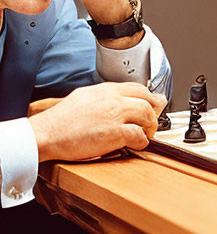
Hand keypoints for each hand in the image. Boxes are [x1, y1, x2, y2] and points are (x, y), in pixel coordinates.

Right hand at [29, 82, 167, 162]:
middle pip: (147, 101)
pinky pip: (140, 135)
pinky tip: (135, 145)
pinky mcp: (115, 133)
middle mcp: (113, 99)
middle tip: (151, 124)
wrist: (45, 134)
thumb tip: (122, 101)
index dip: (149, 99)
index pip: (138, 88)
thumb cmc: (61, 121)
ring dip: (150, 128)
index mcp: (105, 89)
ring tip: (144, 135)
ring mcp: (115, 114)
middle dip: (153, 113)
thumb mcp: (84, 98)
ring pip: (148, 115)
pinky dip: (142, 142)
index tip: (152, 107)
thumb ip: (106, 98)